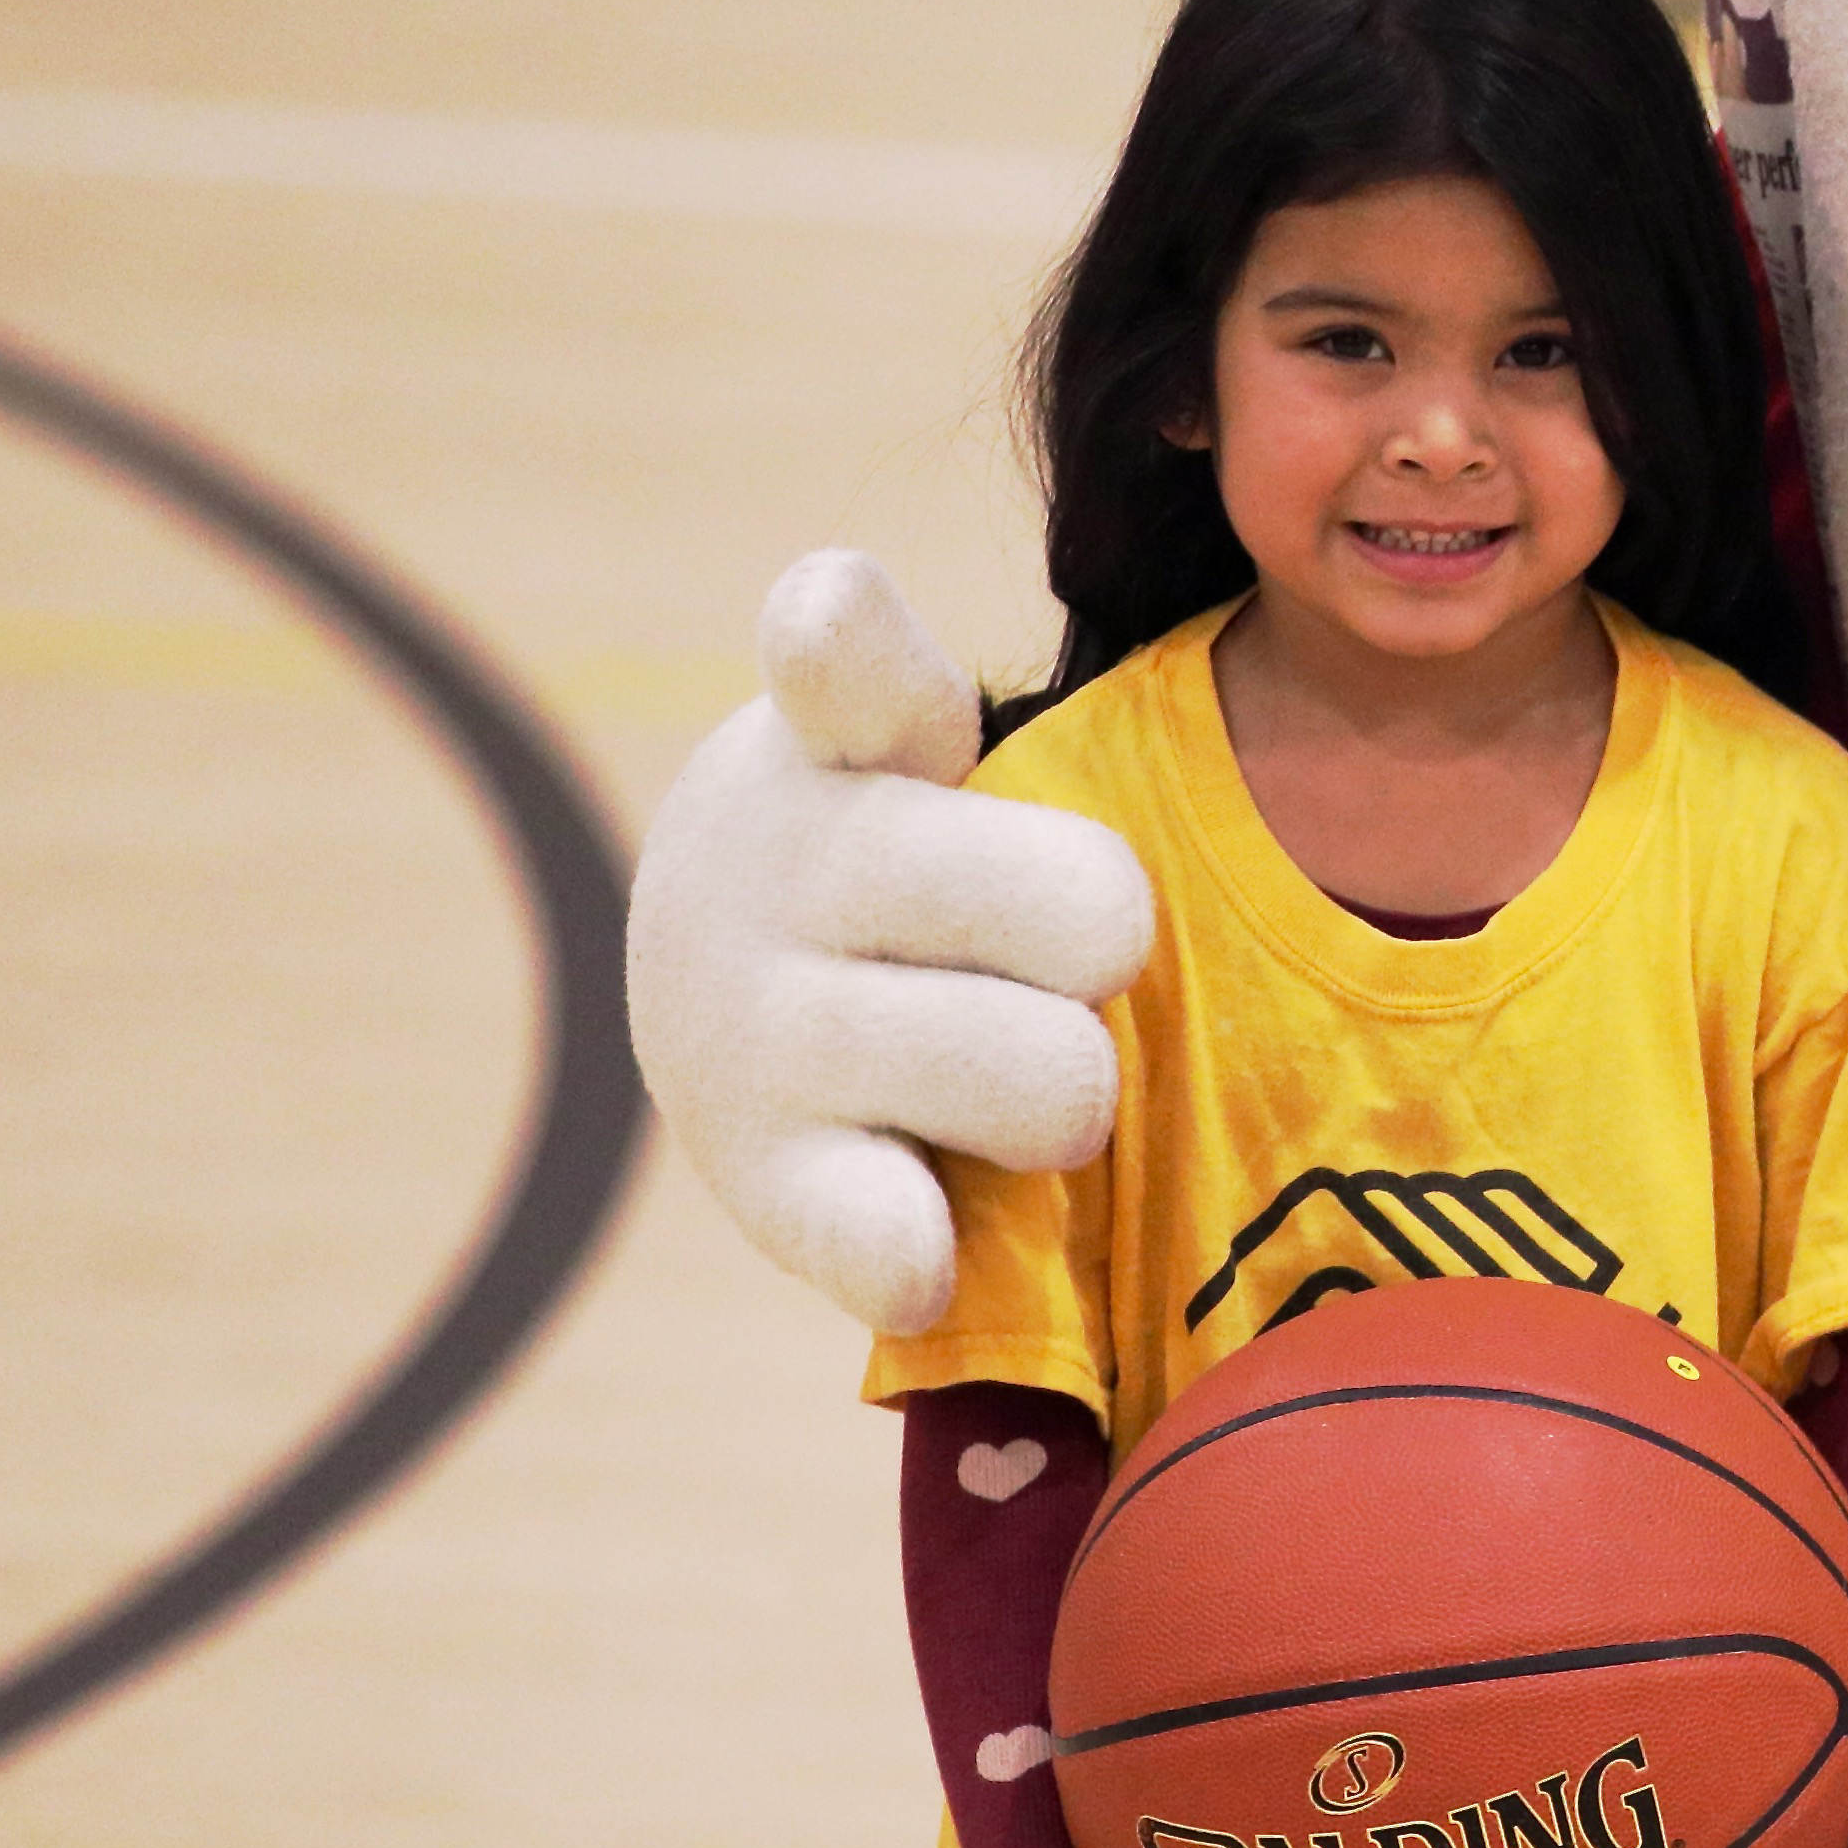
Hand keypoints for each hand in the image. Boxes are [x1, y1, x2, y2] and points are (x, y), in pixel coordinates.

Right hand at [623, 552, 1156, 1331]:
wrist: (731, 991)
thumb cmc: (900, 849)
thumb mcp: (904, 730)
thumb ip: (895, 667)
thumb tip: (819, 603)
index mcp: (841, 734)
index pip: (839, 658)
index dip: (838, 634)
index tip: (823, 620)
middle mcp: (779, 868)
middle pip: (1098, 914)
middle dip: (1116, 948)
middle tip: (1049, 959)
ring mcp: (755, 1032)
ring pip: (1058, 1086)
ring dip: (1070, 1096)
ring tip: (996, 1063)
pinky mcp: (763, 1180)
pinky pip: (892, 1242)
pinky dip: (932, 1245)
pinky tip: (930, 1219)